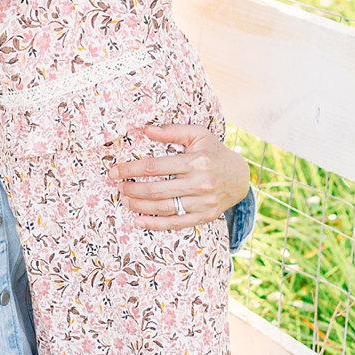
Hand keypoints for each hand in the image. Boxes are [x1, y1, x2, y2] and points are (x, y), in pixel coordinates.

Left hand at [109, 124, 250, 231]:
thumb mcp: (198, 135)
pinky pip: (175, 223)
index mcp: (196, 161)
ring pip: (163, 207)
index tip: (114, 171)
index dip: (131, 169)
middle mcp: (201, 183)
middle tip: (119, 187)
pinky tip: (139, 220)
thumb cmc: (214, 152)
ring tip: (125, 201)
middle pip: (156, 189)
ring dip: (139, 206)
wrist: (240, 177)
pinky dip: (155, 224)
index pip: (155, 167)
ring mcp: (203, 203)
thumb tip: (146, 130)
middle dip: (133, 189)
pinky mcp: (205, 217)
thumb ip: (172, 132)